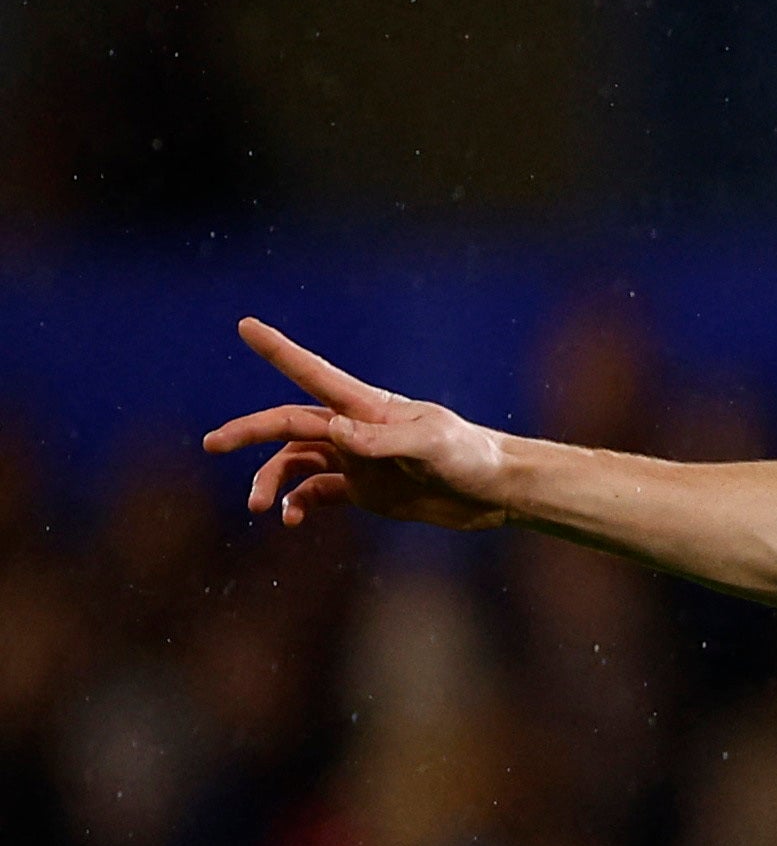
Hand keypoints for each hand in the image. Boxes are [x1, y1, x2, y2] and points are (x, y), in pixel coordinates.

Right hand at [201, 319, 521, 531]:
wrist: (496, 492)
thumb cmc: (470, 457)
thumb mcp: (430, 447)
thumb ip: (379, 439)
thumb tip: (329, 429)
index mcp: (367, 408)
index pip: (313, 374)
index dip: (279, 351)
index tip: (245, 325)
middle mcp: (353, 429)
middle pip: (287, 424)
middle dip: (248, 433)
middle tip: (212, 445)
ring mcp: (356, 459)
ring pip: (295, 463)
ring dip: (271, 481)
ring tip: (259, 507)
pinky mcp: (365, 490)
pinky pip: (317, 493)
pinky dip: (298, 504)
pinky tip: (291, 520)